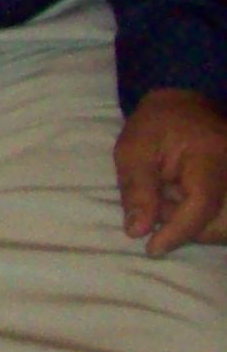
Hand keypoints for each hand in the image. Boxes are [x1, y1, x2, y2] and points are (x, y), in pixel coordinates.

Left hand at [116, 88, 226, 254]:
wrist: (188, 104)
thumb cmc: (157, 124)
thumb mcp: (134, 149)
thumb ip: (137, 189)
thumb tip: (138, 231)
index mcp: (211, 156)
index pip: (203, 204)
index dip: (178, 231)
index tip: (152, 248)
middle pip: (218, 222)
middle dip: (183, 225)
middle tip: (158, 204)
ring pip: (224, 224)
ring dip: (195, 224)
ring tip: (172, 196)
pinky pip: (225, 218)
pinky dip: (205, 219)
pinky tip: (185, 200)